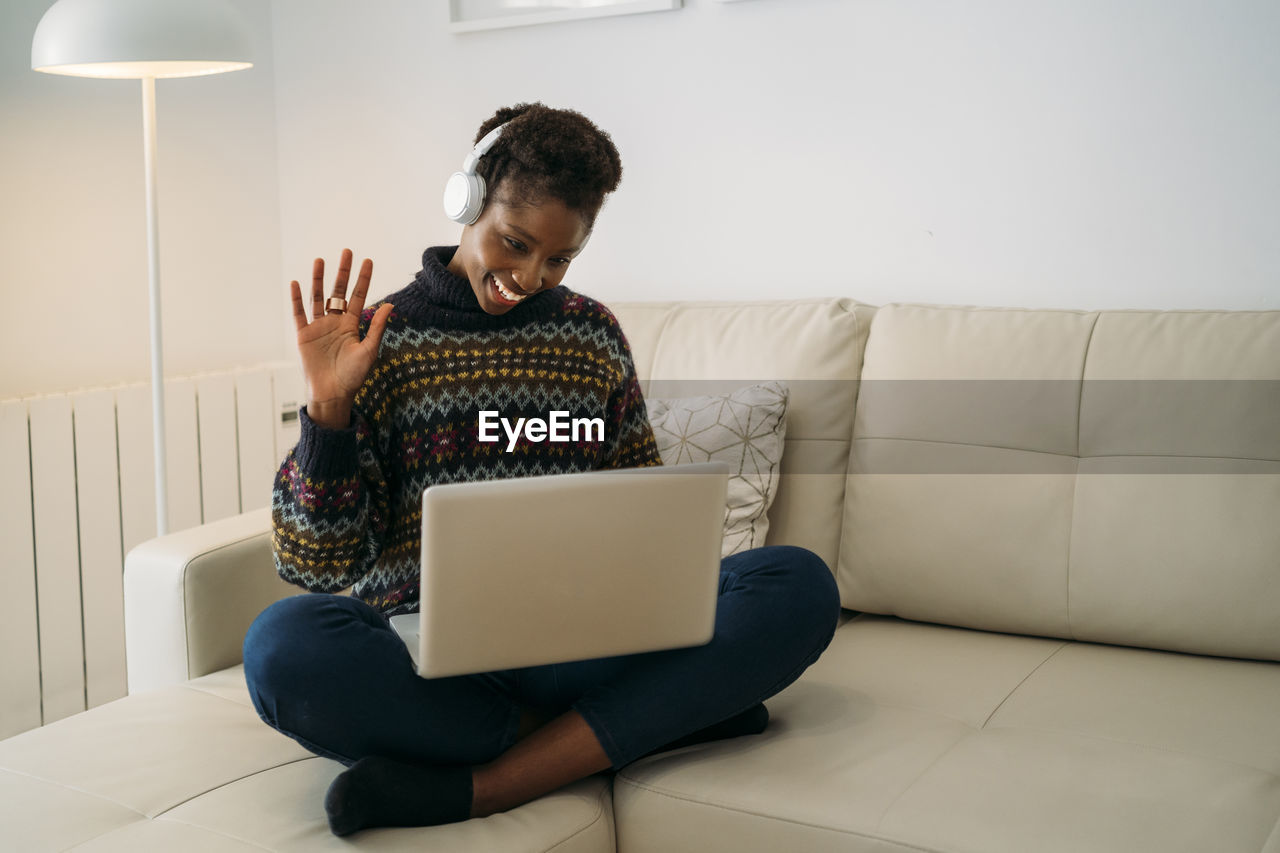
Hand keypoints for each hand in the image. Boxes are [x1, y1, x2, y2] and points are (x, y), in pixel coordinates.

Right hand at [290, 248, 393, 428]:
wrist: (332, 394)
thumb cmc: (353, 376)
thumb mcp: (369, 350)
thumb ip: (377, 327)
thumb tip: (390, 305)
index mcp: (351, 325)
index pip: (358, 296)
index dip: (363, 279)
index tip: (368, 260)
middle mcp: (335, 323)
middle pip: (338, 292)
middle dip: (343, 272)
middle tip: (347, 251)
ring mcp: (318, 327)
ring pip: (318, 298)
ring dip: (318, 279)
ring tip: (320, 260)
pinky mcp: (303, 336)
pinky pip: (299, 313)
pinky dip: (297, 299)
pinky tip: (296, 283)